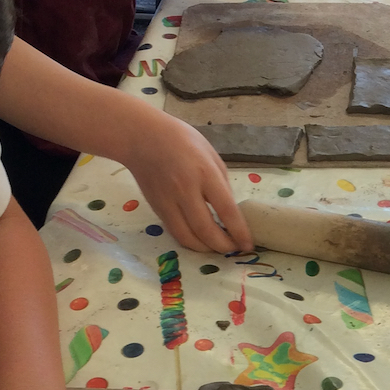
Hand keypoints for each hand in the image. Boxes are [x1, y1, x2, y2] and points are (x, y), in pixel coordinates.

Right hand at [123, 105, 253, 252]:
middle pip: (206, 231)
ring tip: (218, 248)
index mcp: (205, 173)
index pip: (226, 210)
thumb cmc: (181, 140)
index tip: (248, 245)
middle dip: (223, 246)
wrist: (141, 138)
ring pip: (188, 238)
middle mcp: (185, 191)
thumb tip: (228, 210)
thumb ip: (221, 183)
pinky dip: (190, 241)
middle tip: (234, 250)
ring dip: (205, 249)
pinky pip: (176, 232)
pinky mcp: (157, 209)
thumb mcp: (211, 155)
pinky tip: (200, 240)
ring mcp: (168, 202)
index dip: (239, 232)